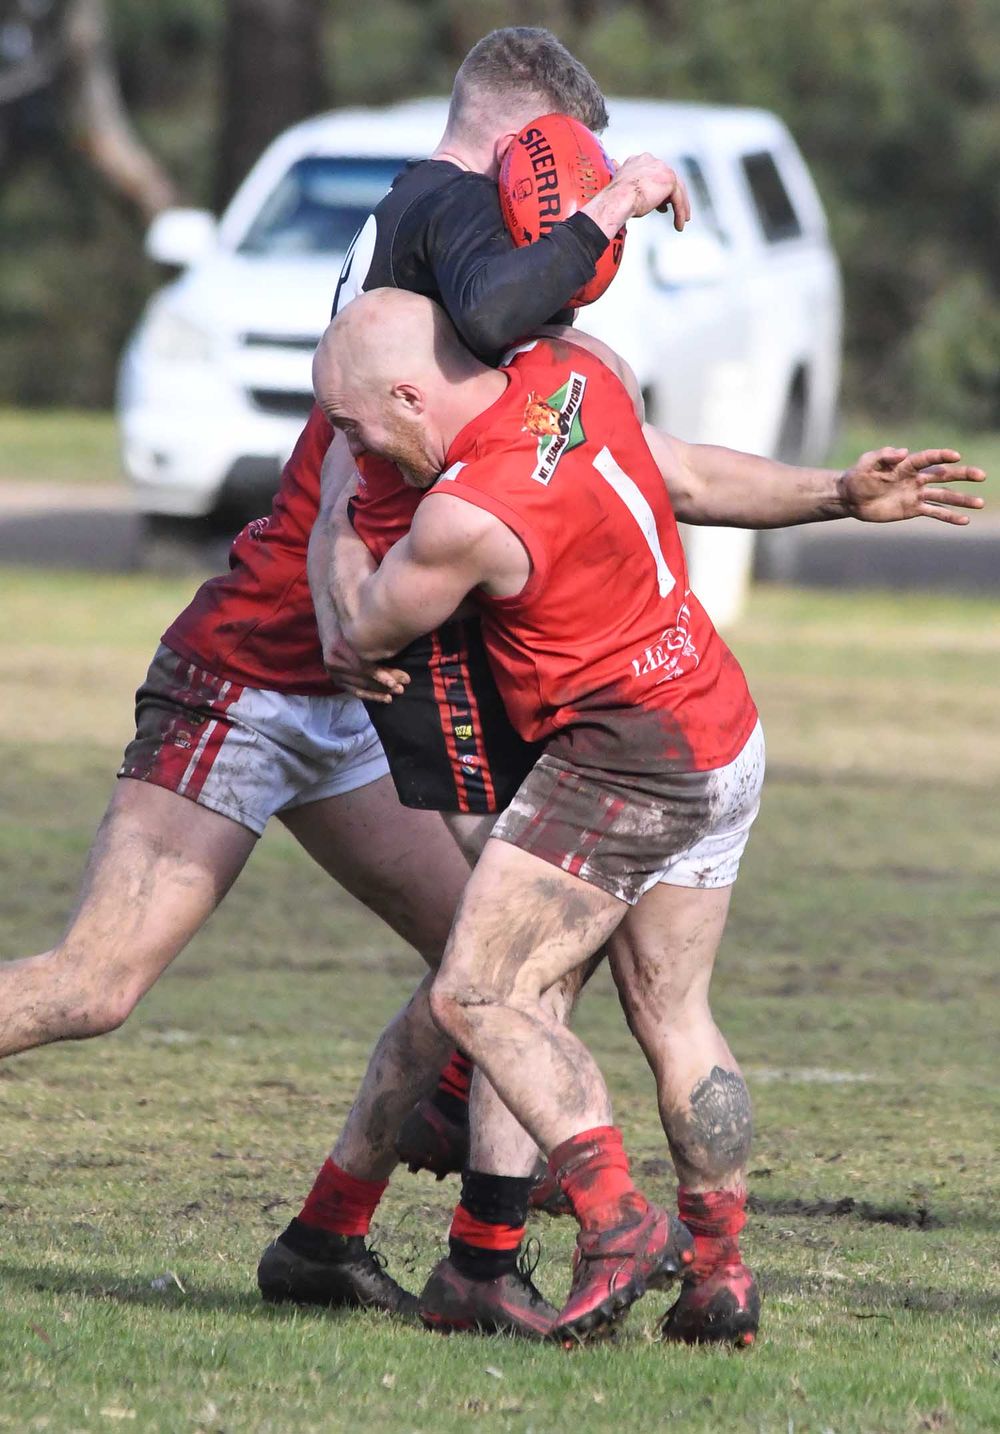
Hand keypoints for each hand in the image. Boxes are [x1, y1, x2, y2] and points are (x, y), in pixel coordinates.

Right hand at [322, 630, 408, 703]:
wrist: (332, 626)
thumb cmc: (353, 624)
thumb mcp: (362, 627)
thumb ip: (374, 639)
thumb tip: (397, 647)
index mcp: (339, 646)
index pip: (362, 666)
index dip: (381, 675)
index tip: (398, 680)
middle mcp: (333, 662)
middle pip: (363, 677)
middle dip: (385, 684)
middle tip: (402, 687)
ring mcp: (333, 673)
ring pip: (360, 687)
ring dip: (380, 692)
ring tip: (397, 692)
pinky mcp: (336, 680)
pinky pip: (355, 692)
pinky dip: (371, 696)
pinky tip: (386, 698)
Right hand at [607, 153, 690, 228]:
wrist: (617, 200)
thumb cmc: (616, 199)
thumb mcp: (625, 189)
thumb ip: (634, 187)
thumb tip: (637, 195)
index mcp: (640, 161)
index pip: (656, 174)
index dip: (659, 189)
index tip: (660, 203)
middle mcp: (652, 161)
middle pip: (669, 180)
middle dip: (673, 197)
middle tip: (674, 210)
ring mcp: (661, 168)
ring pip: (677, 189)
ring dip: (680, 206)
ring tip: (681, 221)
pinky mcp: (669, 179)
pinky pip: (678, 198)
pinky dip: (680, 212)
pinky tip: (679, 224)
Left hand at [840, 447, 985, 524]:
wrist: (851, 498)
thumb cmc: (858, 476)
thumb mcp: (867, 464)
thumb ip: (883, 456)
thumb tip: (902, 452)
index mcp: (906, 464)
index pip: (928, 458)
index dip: (941, 456)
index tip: (956, 456)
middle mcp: (916, 478)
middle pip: (944, 475)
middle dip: (963, 475)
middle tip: (981, 475)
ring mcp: (916, 494)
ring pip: (944, 496)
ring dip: (962, 499)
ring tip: (980, 503)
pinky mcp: (913, 509)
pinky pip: (934, 512)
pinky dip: (949, 516)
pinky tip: (964, 520)